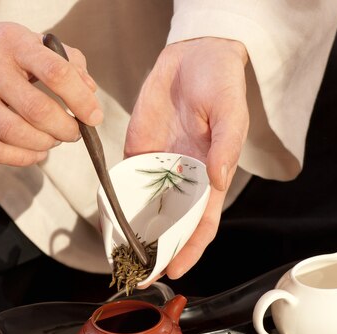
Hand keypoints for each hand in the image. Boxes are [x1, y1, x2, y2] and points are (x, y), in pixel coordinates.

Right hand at [0, 22, 102, 165]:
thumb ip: (66, 61)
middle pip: (38, 111)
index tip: (93, 116)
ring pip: (16, 134)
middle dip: (66, 129)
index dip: (81, 100)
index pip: (56, 72)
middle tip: (74, 132)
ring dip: (45, 144)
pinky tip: (35, 152)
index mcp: (13, 42)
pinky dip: (23, 158)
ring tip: (53, 140)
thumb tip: (89, 92)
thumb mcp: (28, 41)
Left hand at [125, 37, 248, 278]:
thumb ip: (225, 145)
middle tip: (138, 275)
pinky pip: (127, 181)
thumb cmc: (221, 83)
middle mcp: (184, 177)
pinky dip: (117, 201)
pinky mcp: (139, 150)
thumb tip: (217, 178)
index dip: (190, 248)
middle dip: (157, 250)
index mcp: (210, 174)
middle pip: (170, 223)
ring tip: (118, 257)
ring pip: (146, 208)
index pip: (202, 221)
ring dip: (134, 233)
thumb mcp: (231, 111)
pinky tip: (106, 220)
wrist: (193, 55)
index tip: (174, 270)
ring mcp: (159, 166)